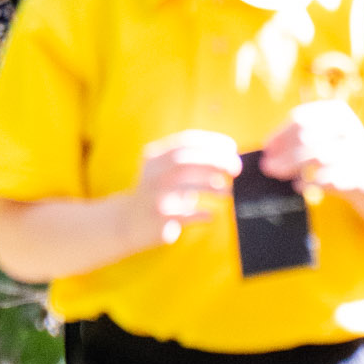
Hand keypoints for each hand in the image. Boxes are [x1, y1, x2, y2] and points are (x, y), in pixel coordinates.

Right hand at [133, 129, 240, 245]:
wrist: (127, 222)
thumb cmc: (158, 193)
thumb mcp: (164, 170)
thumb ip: (188, 160)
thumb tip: (229, 154)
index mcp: (155, 157)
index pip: (185, 142)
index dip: (212, 141)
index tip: (232, 147)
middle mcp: (152, 174)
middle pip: (185, 160)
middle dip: (215, 160)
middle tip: (236, 168)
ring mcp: (154, 197)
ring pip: (186, 186)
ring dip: (213, 186)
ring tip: (228, 192)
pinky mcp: (159, 219)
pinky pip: (187, 215)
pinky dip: (202, 214)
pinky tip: (212, 215)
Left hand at [256, 98, 363, 203]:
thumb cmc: (334, 149)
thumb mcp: (321, 135)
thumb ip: (296, 138)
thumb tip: (268, 150)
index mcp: (337, 111)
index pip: (301, 119)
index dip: (280, 134)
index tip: (266, 149)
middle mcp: (348, 127)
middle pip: (307, 137)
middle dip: (284, 154)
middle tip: (267, 167)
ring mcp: (355, 149)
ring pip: (317, 156)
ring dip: (292, 167)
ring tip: (279, 175)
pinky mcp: (358, 172)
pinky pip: (327, 178)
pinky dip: (308, 182)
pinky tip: (298, 185)